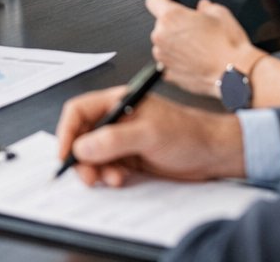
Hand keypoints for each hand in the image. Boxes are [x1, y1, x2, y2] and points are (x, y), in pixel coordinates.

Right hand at [54, 85, 244, 187]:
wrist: (213, 154)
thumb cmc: (189, 133)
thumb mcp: (149, 134)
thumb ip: (114, 140)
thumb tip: (82, 146)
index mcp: (119, 101)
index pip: (79, 111)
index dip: (67, 132)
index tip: (65, 155)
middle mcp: (118, 118)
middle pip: (82, 135)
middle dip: (81, 157)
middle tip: (88, 176)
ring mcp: (122, 139)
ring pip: (93, 155)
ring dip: (97, 170)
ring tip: (112, 178)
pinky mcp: (130, 157)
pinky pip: (107, 167)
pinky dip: (108, 176)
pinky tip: (120, 179)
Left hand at [146, 0, 261, 97]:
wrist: (235, 74)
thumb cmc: (228, 46)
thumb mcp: (220, 13)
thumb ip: (206, 7)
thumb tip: (203, 7)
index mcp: (171, 17)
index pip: (152, 1)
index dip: (162, 1)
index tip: (167, 5)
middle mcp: (161, 37)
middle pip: (160, 25)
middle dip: (174, 26)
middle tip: (195, 31)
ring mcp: (163, 57)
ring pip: (164, 44)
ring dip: (175, 45)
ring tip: (198, 48)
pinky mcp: (168, 74)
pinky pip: (169, 62)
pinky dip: (178, 62)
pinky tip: (195, 61)